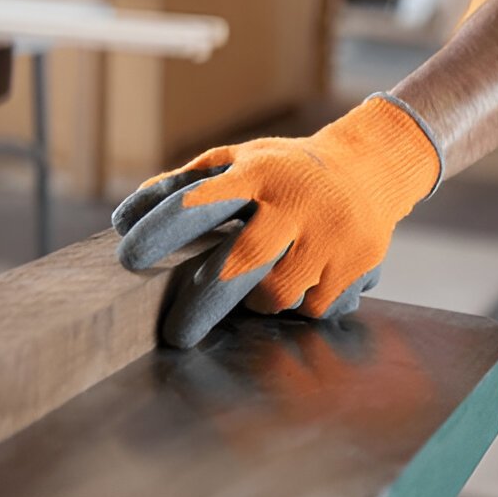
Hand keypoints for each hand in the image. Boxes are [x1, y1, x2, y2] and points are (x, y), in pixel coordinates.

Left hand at [113, 94, 441, 348]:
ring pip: (278, 296)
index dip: (162, 231)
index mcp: (257, 172)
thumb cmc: (287, 171)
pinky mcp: (359, 260)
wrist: (374, 167)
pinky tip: (308, 279)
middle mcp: (294, 201)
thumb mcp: (239, 162)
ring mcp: (330, 232)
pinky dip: (303, 304)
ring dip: (260, 302)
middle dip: (201, 304)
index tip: (128, 258)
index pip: (200, 202)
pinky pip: (315, 307)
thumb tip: (123, 218)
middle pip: (239, 264)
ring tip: (263, 284)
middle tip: (176, 334)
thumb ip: (185, 186)